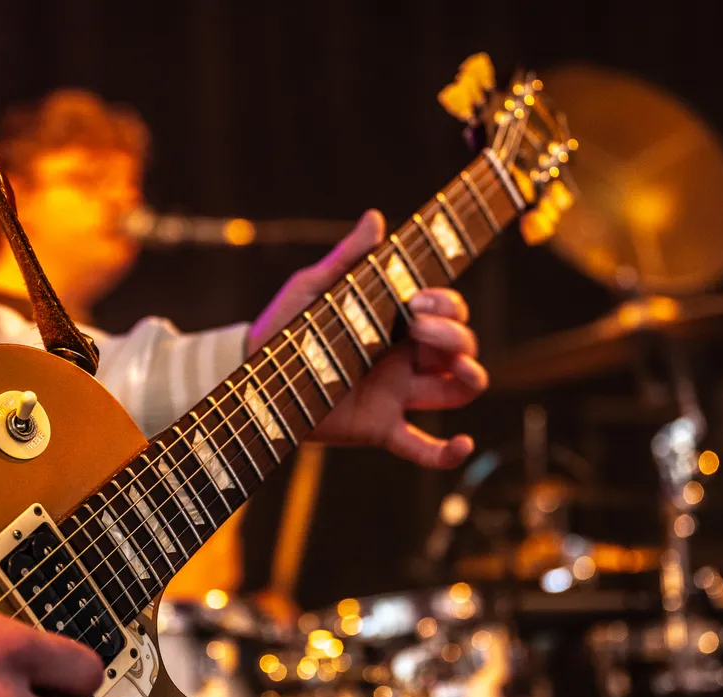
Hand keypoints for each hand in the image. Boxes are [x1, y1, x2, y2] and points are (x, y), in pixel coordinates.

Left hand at [249, 210, 487, 468]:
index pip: (447, 309)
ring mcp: (397, 394)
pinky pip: (423, 447)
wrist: (253, 377)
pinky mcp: (381, 428)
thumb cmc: (285, 328)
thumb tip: (375, 217)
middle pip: (461, 345)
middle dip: (453, 334)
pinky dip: (448, 453)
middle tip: (415, 326)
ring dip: (470, 378)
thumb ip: (348, 258)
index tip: (416, 300)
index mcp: (397, 322)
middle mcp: (406, 358)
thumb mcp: (314, 288)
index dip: (445, 304)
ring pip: (456, 390)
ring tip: (462, 370)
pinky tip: (463, 445)